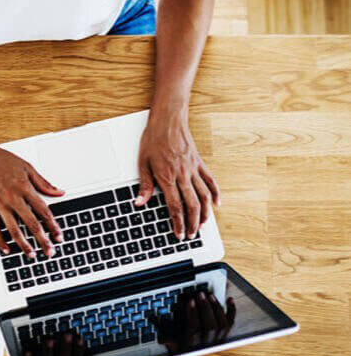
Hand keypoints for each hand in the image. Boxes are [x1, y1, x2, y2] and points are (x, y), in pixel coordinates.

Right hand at [0, 133, 63, 258]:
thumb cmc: (1, 159)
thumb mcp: (27, 167)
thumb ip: (43, 183)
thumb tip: (59, 192)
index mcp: (25, 188)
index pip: (44, 211)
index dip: (53, 226)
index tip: (58, 236)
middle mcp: (13, 198)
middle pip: (32, 224)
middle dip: (42, 240)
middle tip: (49, 251)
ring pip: (14, 229)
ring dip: (23, 245)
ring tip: (31, 255)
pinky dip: (0, 240)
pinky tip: (7, 249)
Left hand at [136, 109, 219, 239]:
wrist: (167, 120)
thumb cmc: (153, 139)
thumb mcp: (142, 163)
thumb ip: (145, 185)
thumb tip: (140, 202)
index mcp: (167, 177)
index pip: (175, 206)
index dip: (178, 223)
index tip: (180, 234)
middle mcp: (183, 175)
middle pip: (192, 205)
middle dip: (193, 223)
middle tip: (192, 235)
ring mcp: (193, 169)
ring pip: (204, 196)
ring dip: (205, 213)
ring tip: (203, 225)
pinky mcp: (200, 163)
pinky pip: (211, 181)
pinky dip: (215, 193)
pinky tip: (216, 204)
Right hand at [152, 290, 235, 354]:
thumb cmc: (185, 355)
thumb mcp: (173, 350)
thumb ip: (168, 340)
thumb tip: (160, 332)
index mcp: (193, 346)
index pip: (194, 329)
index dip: (192, 314)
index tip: (190, 301)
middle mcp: (207, 345)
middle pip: (210, 325)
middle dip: (206, 308)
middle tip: (200, 294)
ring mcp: (218, 341)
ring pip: (222, 324)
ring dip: (216, 308)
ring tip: (210, 295)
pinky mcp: (225, 337)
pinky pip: (231, 324)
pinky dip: (232, 311)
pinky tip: (229, 300)